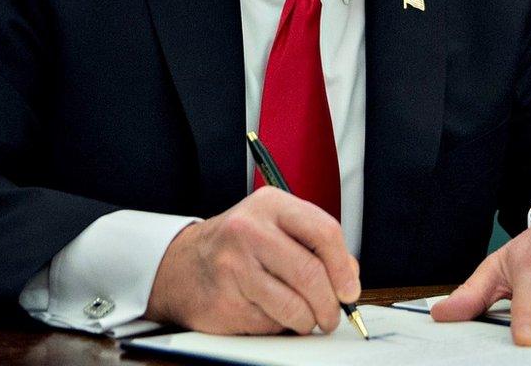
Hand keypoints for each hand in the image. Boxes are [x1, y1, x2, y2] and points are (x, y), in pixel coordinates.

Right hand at [146, 188, 360, 334]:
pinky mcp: (224, 301)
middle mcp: (249, 230)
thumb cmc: (237, 247)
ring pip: (293, 306)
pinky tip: (268, 313)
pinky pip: (269, 324)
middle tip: (331, 316)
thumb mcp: (275, 228)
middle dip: (329, 304)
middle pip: (311, 274)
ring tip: (304, 319)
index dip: (344, 267)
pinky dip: (279, 326)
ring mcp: (233, 266)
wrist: (182, 266)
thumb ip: (314, 246)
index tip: (349, 289)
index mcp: (270, 205)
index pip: (324, 232)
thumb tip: (348, 279)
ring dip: (307, 321)